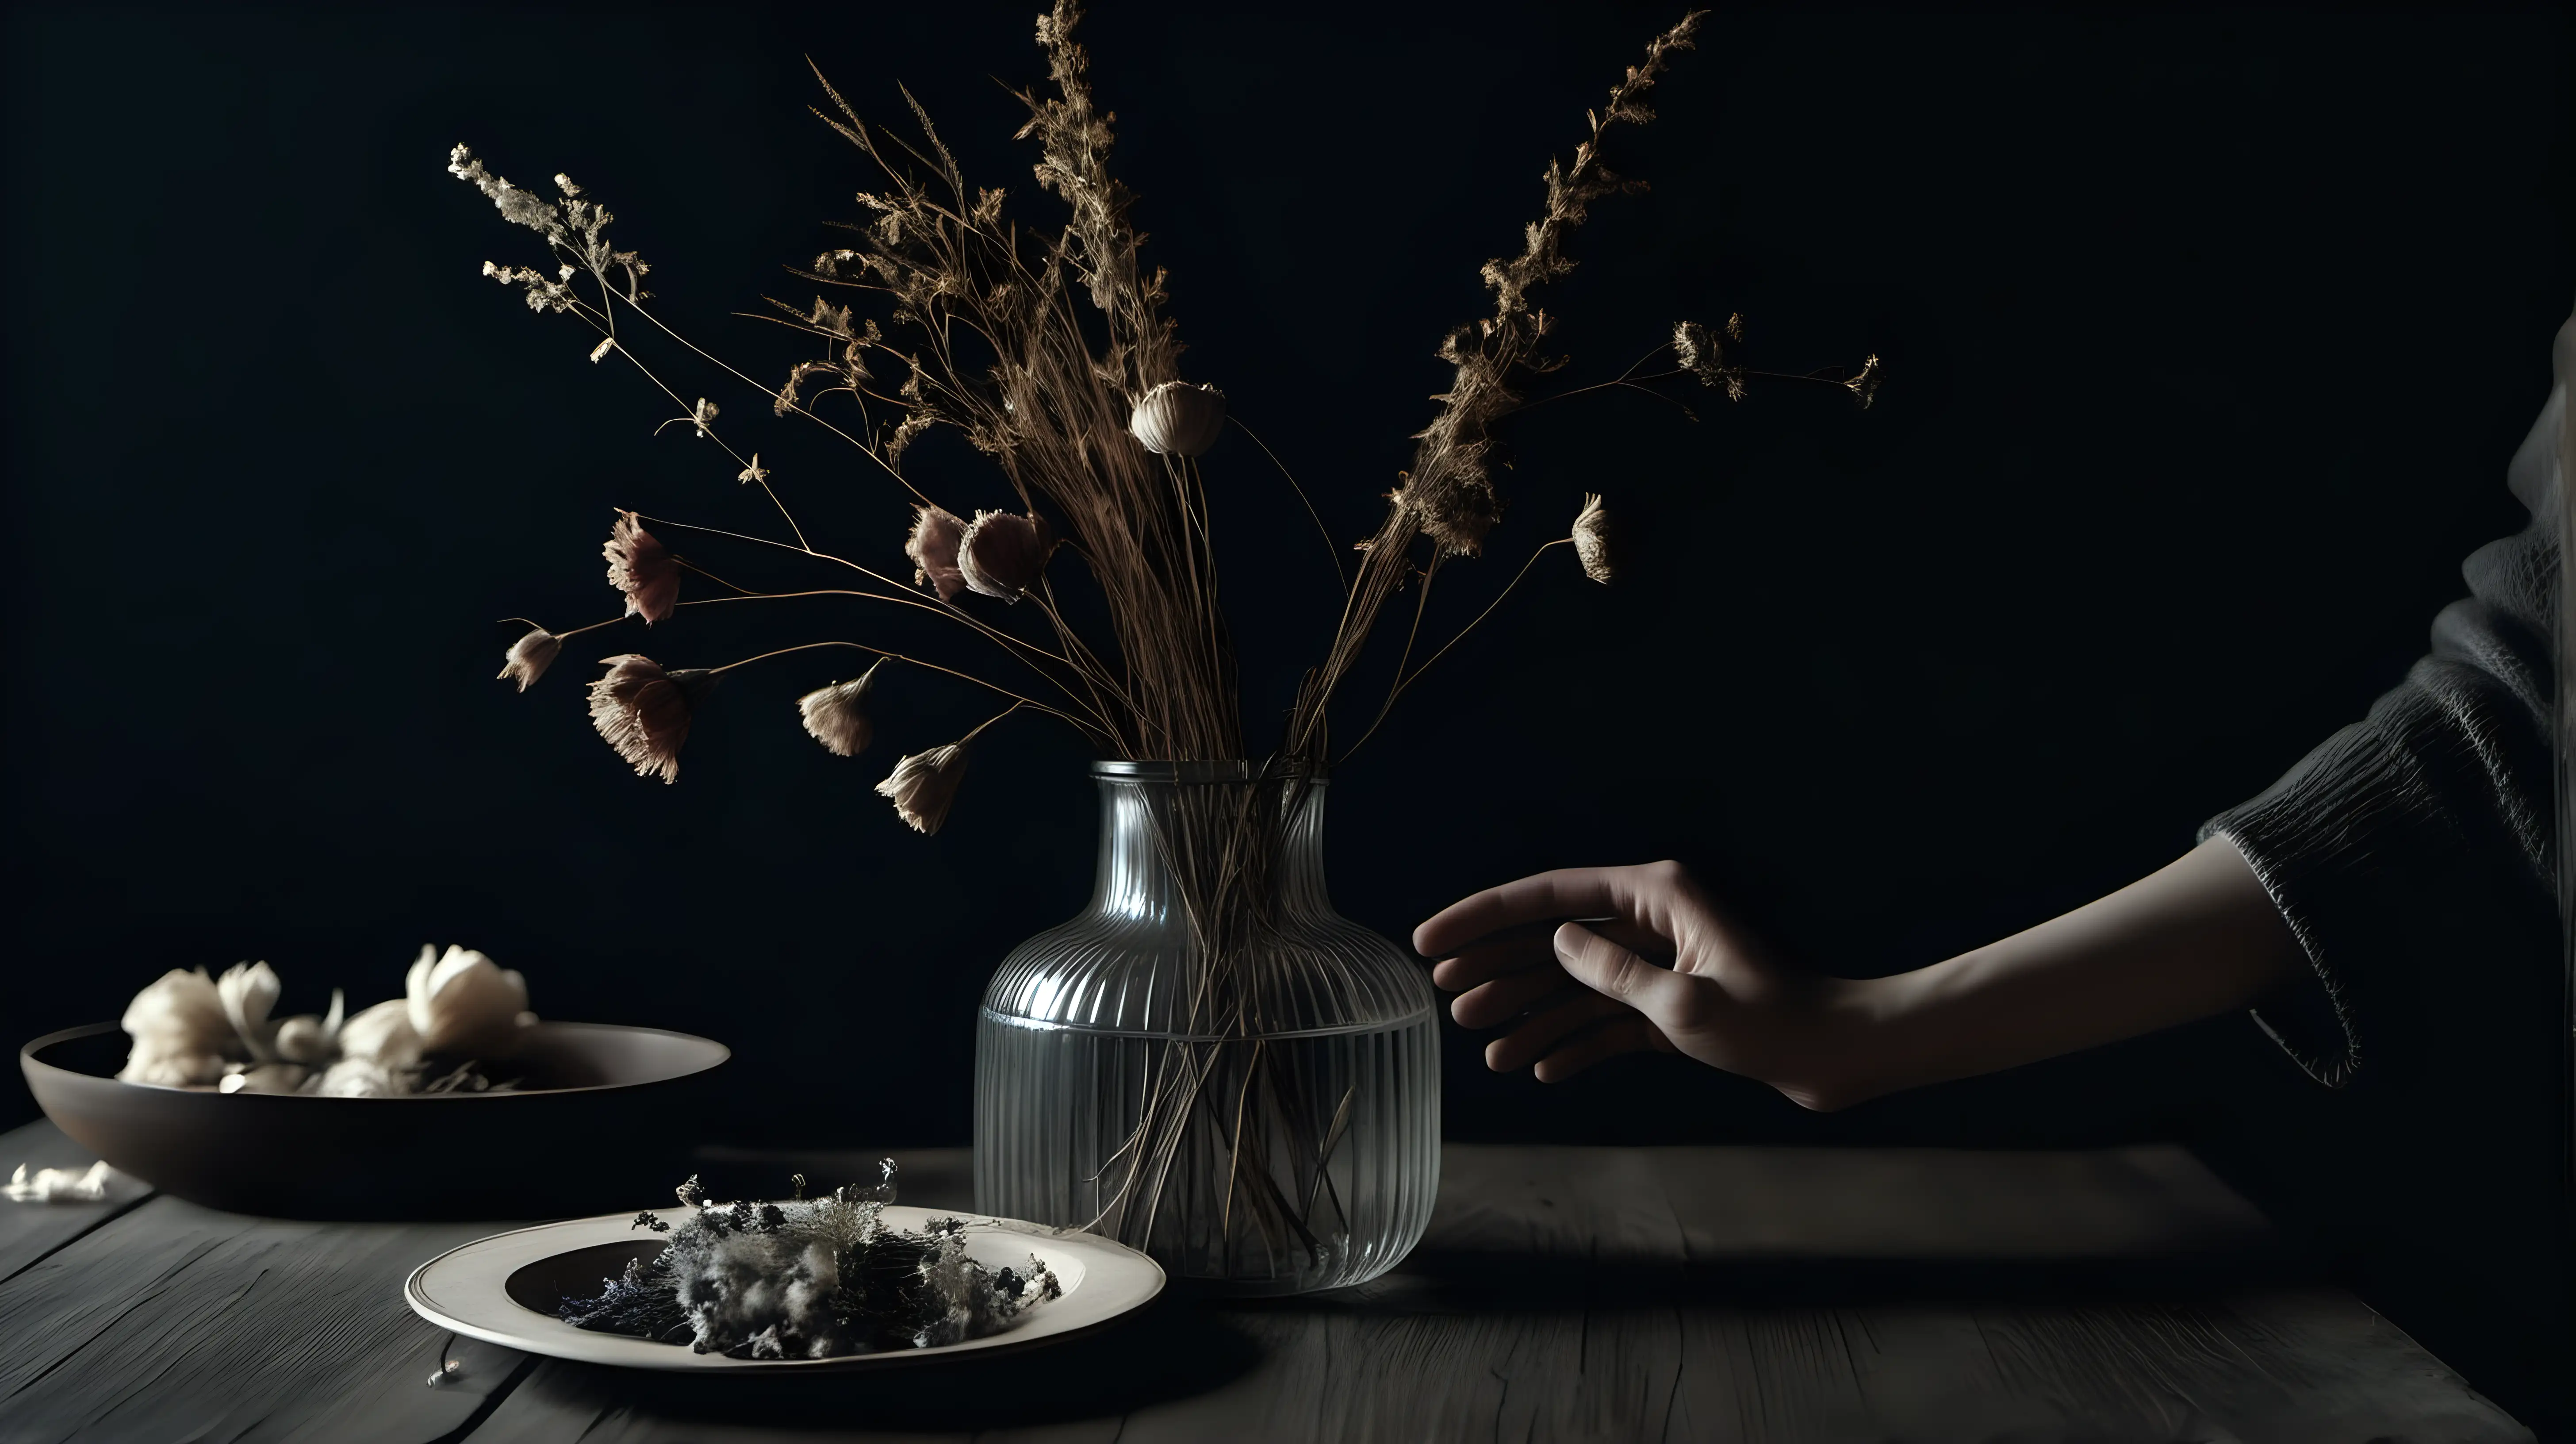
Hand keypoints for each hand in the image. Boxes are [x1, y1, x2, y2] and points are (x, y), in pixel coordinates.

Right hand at [1414, 860, 1872, 1109]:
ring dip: (1530, 1014)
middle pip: (1553, 939)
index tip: (1431, 941)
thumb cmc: (1771, 1024)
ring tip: (1485, 1048)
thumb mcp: (1682, 1001)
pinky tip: (1539, 1067)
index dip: (1483, 917)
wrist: (1834, 1057)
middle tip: (1446, 1000)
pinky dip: (1573, 1043)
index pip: (1549, 896)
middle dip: (1498, 970)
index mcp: (1656, 895)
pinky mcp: (1669, 1005)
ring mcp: (1659, 963)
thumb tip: (1556, 943)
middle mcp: (1652, 920)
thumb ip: (1611, 972)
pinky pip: (1605, 1020)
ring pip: (1574, 985)